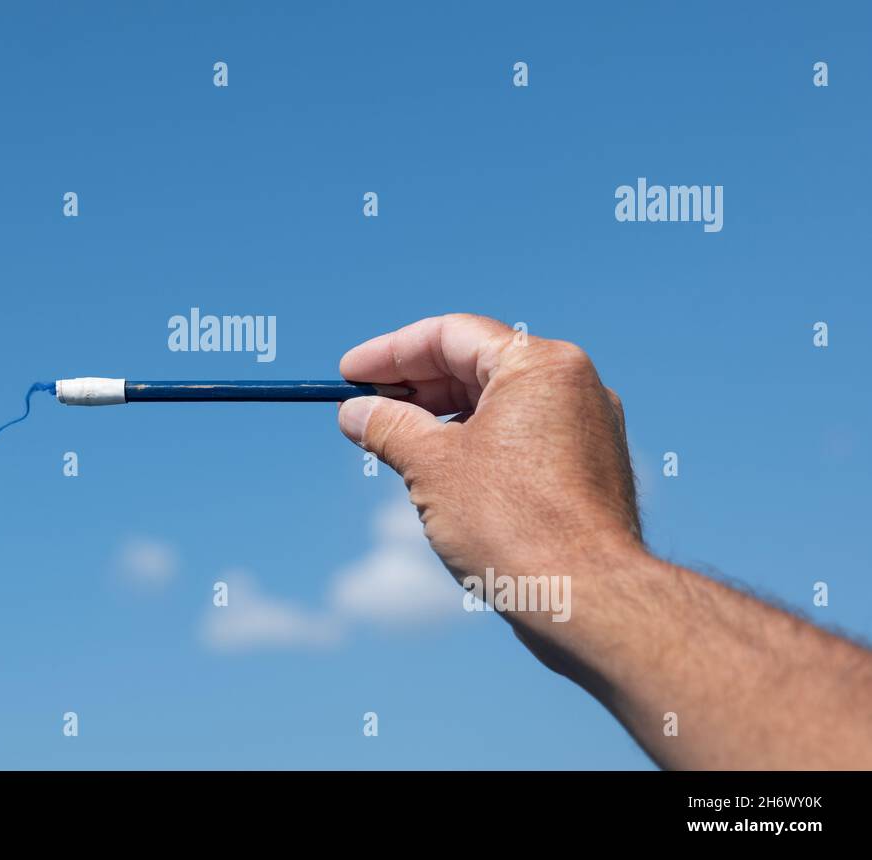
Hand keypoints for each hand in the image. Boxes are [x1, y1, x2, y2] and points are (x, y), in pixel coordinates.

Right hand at [338, 314, 644, 606]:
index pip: (450, 335)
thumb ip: (388, 426)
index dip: (390, 353)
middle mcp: (572, 385)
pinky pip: (519, 438)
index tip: (348, 375)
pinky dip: (473, 444)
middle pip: (475, 365)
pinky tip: (438, 475)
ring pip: (497, 405)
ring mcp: (586, 428)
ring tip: (391, 444)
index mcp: (539, 365)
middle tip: (362, 409)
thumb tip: (354, 412)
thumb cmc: (511, 524)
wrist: (587, 600)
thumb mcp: (431, 465)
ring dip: (439, 418)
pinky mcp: (587, 469)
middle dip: (412, 387)